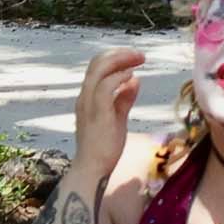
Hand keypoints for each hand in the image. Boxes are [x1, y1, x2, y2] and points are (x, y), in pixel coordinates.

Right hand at [72, 48, 145, 175]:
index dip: (115, 58)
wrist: (92, 169)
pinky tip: (131, 76)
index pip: (96, 67)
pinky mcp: (97, 113)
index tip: (133, 57)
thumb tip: (134, 80)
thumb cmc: (103, 147)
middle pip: (96, 63)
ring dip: (121, 61)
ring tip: (138, 59)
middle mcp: (85, 96)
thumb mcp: (117, 118)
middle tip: (139, 55)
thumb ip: (124, 99)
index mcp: (87, 97)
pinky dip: (118, 78)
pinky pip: (105, 87)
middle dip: (119, 54)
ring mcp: (89, 104)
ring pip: (99, 70)